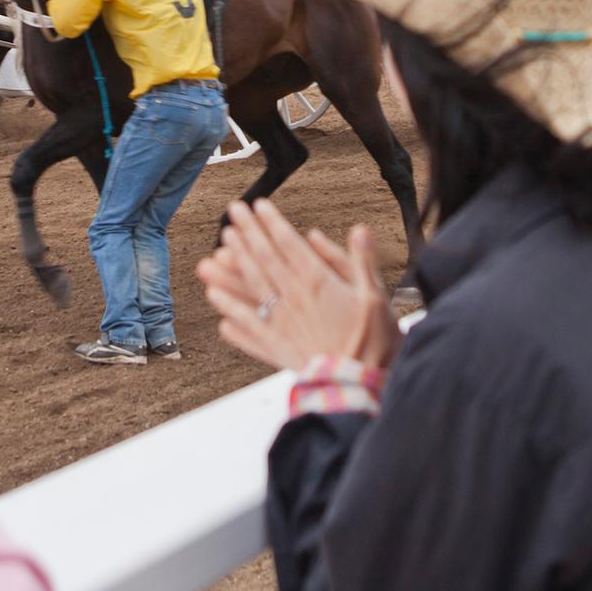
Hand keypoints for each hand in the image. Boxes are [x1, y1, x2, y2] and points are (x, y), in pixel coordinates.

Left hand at [198, 199, 401, 372]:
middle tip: (232, 212)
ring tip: (218, 246)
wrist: (358, 386)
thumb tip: (358, 229)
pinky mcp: (275, 346)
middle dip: (248, 233)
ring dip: (233, 264)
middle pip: (265, 258)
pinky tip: (214, 300)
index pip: (288, 243)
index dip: (272, 223)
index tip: (258, 204)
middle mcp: (294, 297)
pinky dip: (229, 310)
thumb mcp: (377, 296)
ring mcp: (281, 322)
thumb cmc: (373, 342)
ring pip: (251, 286)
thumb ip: (363, 260)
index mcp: (318, 281)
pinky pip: (247, 324)